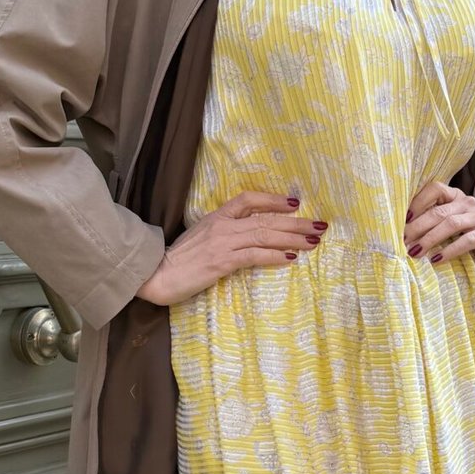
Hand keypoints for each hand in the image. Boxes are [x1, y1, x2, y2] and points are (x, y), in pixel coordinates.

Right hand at [135, 190, 325, 305]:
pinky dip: (274, 256)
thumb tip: (249, 236)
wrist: (156, 274)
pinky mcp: (222, 262)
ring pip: (264, 235)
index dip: (272, 199)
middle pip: (265, 219)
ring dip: (292, 238)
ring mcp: (222, 243)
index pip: (248, 199)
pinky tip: (290, 257)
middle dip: (295, 222)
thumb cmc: (179, 259)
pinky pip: (254, 256)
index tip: (295, 203)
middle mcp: (222, 225)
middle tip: (319, 225)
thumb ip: (223, 233)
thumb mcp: (201, 237)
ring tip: (313, 241)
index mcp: (216, 216)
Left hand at [404, 181, 474, 266]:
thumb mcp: (453, 221)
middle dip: (417, 227)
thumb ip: (435, 220)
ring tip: (416, 252)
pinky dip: (449, 251)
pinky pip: (466, 241)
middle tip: (402, 241)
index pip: (434, 189)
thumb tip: (405, 231)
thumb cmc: (470, 231)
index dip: (417, 202)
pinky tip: (436, 259)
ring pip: (450, 224)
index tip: (403, 220)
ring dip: (430, 239)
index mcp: (455, 196)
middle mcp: (466, 203)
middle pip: (438, 211)